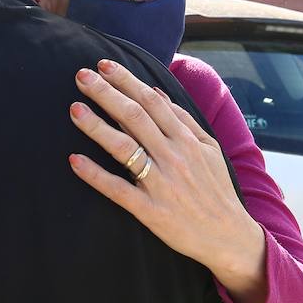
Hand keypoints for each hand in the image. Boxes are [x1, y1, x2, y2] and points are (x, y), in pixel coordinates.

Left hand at [68, 60, 269, 302]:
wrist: (229, 236)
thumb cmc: (215, 190)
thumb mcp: (209, 150)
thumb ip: (184, 121)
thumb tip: (156, 92)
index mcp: (187, 140)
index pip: (151, 101)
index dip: (126, 81)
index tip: (103, 66)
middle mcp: (174, 157)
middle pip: (134, 117)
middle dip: (106, 93)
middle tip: (80, 76)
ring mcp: (161, 184)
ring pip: (124, 148)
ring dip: (97, 127)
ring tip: (74, 109)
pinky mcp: (150, 211)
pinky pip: (118, 190)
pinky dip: (96, 175)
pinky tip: (75, 161)